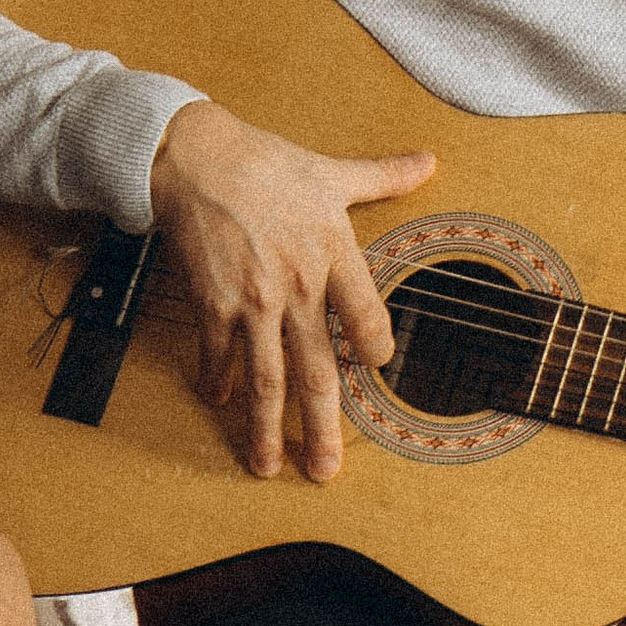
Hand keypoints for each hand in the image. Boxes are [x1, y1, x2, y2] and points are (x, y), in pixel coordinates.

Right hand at [148, 97, 432, 482]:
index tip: (373, 369)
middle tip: (326, 471)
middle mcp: (299, 286)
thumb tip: (428, 161)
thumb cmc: (266, 162)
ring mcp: (254, 299)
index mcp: (334, 254)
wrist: (197, 155)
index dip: (375, 351)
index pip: (369, 320)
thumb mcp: (331, 171)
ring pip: (267, 378)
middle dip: (322, 428)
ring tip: (265, 466)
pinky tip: (218, 401)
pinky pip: (219, 353)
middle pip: (317, 370)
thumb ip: (382, 176)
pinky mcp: (214, 301)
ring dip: (265, 428)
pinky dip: (218, 381)